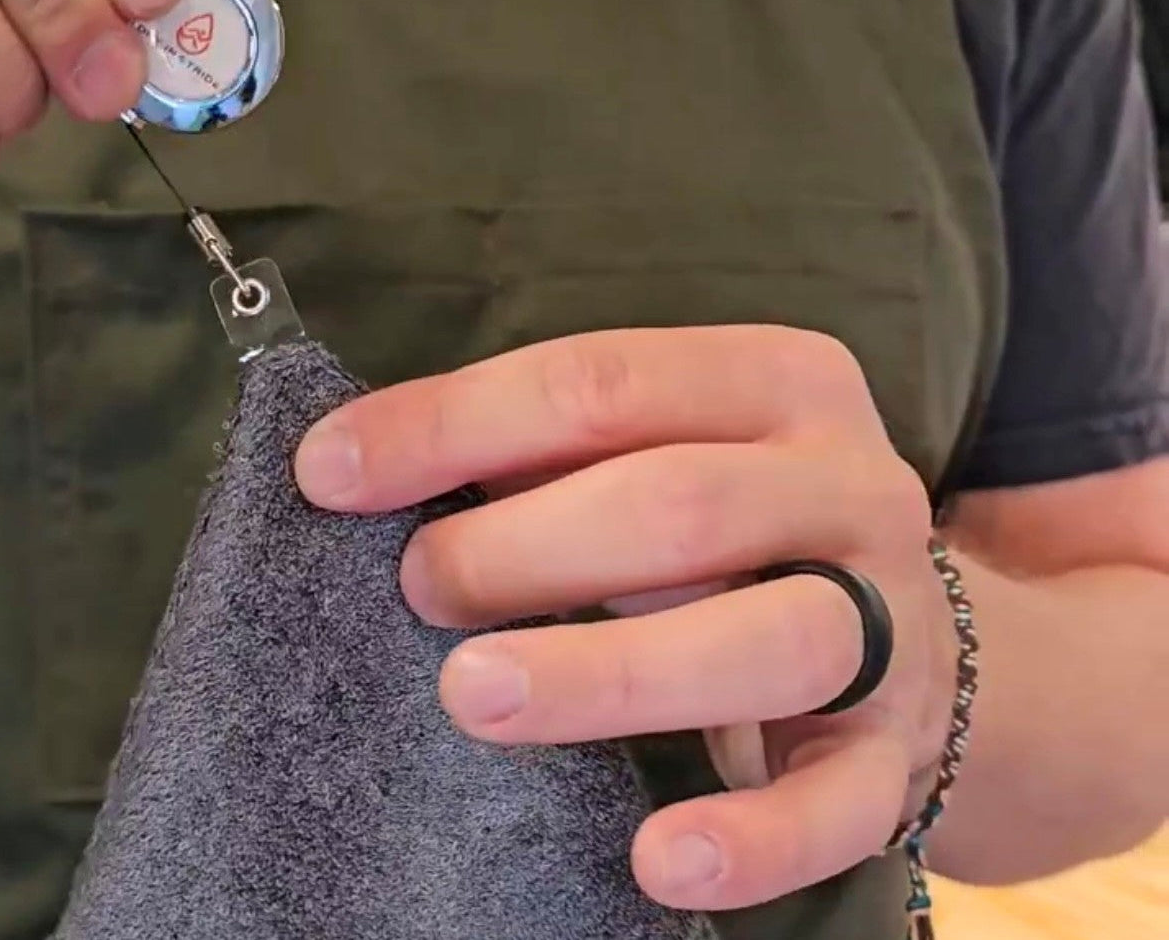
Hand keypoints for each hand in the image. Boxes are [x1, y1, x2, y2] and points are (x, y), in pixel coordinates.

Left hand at [294, 326, 956, 912]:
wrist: (908, 623)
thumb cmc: (735, 523)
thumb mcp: (663, 449)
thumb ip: (543, 451)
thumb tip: (361, 463)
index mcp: (783, 381)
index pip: (605, 381)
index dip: (457, 423)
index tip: (333, 470)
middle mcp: (852, 485)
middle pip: (681, 505)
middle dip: (523, 548)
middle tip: (416, 587)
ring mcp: (891, 620)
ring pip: (768, 641)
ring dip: (608, 673)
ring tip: (470, 694)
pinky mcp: (898, 749)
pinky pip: (840, 803)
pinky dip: (753, 839)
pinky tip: (657, 859)